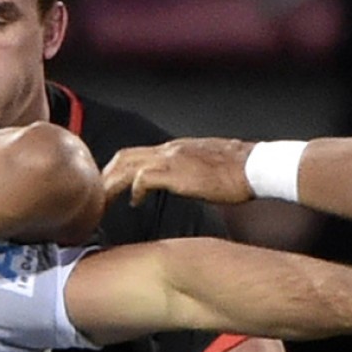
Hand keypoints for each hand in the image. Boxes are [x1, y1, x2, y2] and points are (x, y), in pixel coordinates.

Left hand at [102, 138, 253, 206]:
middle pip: (124, 156)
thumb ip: (188, 171)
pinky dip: (133, 190)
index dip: (117, 170)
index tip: (108, 186)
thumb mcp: (205, 167)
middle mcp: (169, 149)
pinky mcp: (177, 172)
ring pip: (127, 166)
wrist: (256, 166)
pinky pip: (143, 177)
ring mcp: (171, 159)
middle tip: (95, 197)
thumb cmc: (238, 171)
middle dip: (105, 176)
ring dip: (111, 185)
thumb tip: (182, 182)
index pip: (135, 153)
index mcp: (175, 148)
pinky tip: (134, 203)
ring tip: (103, 203)